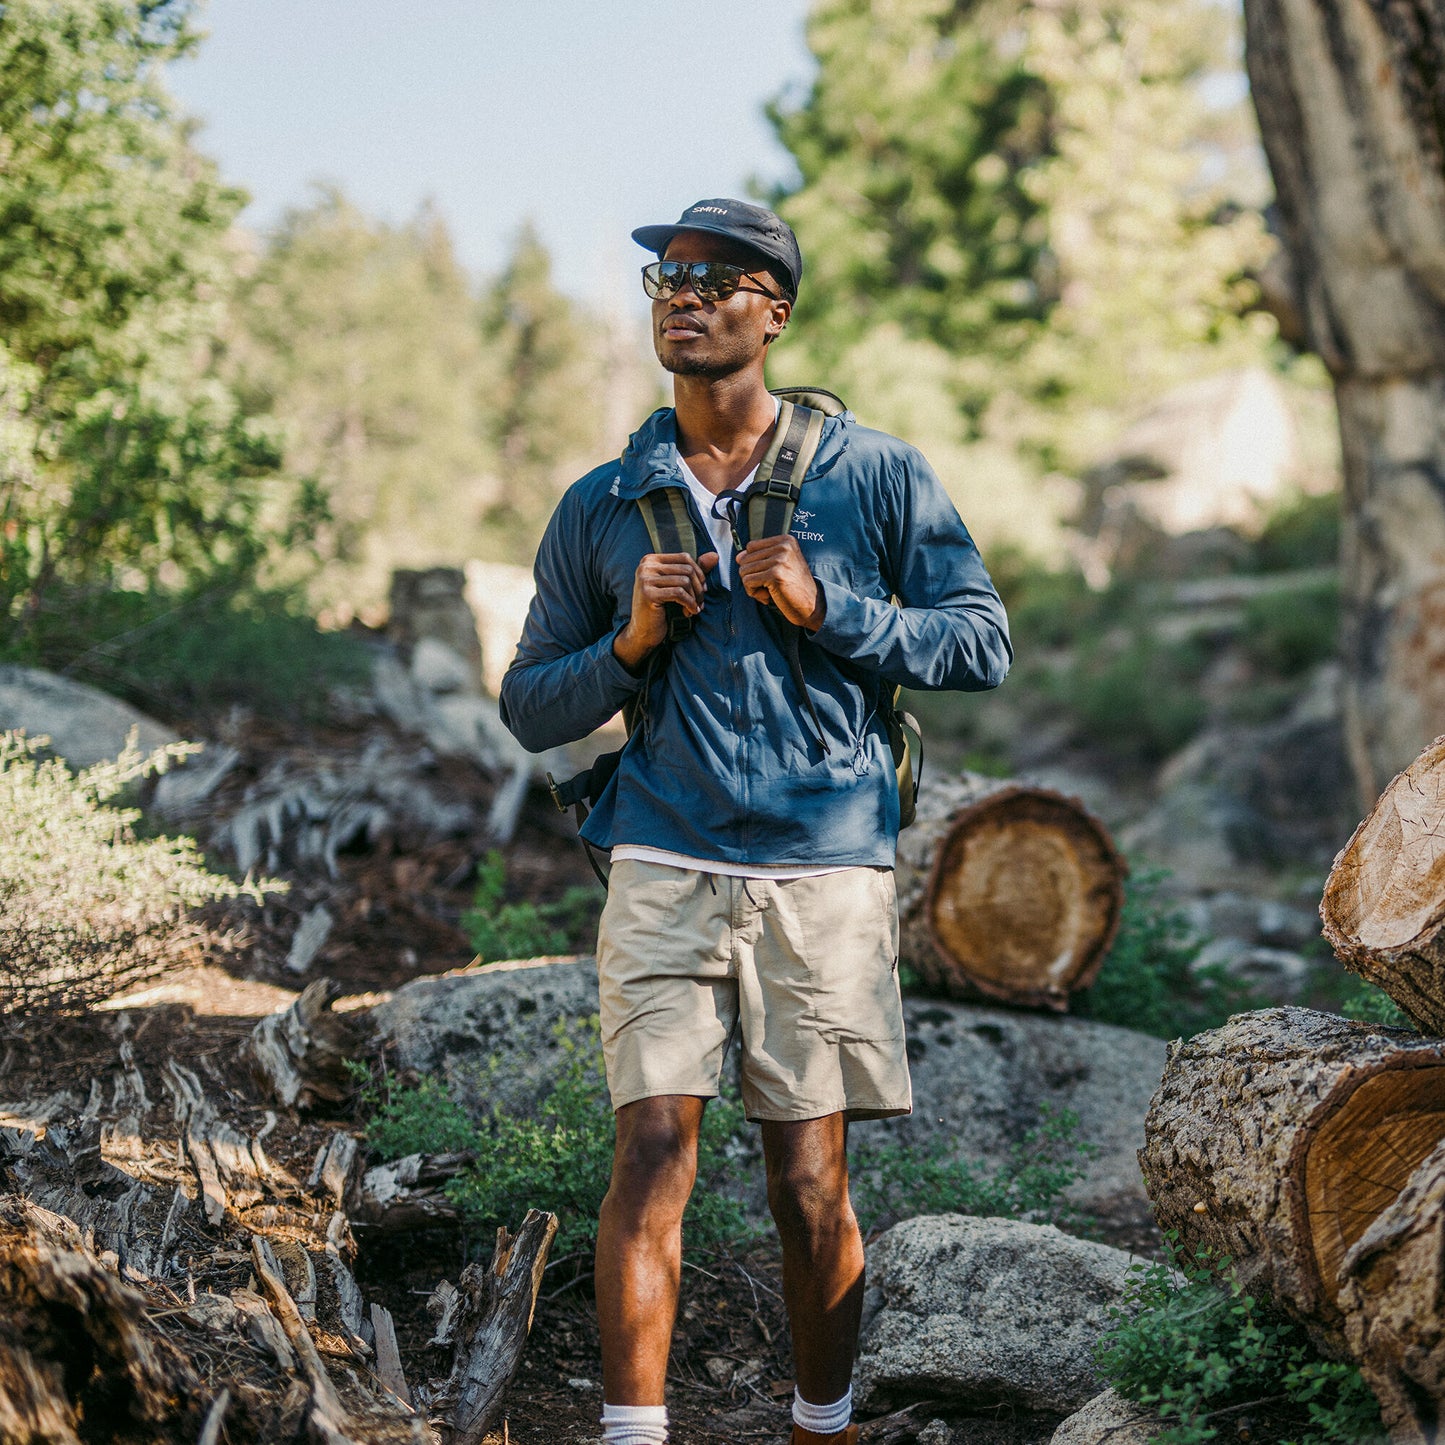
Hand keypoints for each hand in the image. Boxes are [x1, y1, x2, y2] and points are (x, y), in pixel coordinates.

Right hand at [614, 551, 718, 670]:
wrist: (643, 632)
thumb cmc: (660, 609)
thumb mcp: (676, 586)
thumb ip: (693, 570)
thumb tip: (715, 555)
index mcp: (651, 560)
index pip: (684, 557)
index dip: (699, 573)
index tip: (702, 589)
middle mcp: (646, 566)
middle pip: (686, 569)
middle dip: (698, 588)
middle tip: (700, 602)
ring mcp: (645, 579)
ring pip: (684, 581)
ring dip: (694, 598)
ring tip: (693, 609)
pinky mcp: (648, 593)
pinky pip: (679, 593)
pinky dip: (689, 604)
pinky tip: (689, 612)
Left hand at [735, 535, 825, 630]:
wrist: (812, 605)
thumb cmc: (794, 587)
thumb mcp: (780, 566)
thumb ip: (760, 558)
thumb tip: (738, 557)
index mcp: (786, 541)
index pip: (751, 546)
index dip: (754, 563)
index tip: (769, 574)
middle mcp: (783, 547)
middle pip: (745, 559)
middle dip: (753, 576)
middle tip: (769, 585)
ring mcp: (780, 560)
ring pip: (744, 571)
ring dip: (753, 586)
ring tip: (770, 590)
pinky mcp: (775, 574)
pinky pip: (747, 582)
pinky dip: (754, 592)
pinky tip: (768, 596)